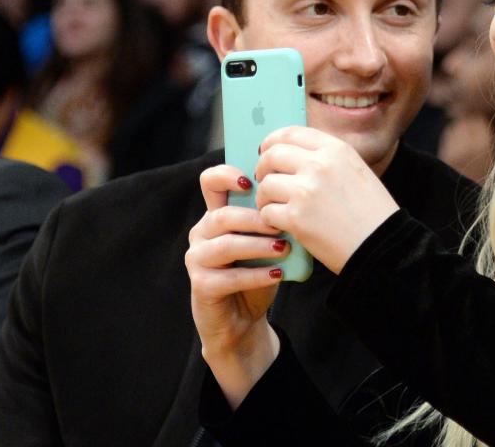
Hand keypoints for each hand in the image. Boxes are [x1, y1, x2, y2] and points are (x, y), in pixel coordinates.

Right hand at [185, 164, 284, 407]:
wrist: (244, 319)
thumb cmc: (259, 273)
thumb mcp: (268, 243)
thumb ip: (273, 222)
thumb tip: (296, 203)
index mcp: (217, 214)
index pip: (211, 182)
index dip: (227, 175)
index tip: (252, 181)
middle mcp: (202, 232)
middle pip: (223, 215)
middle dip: (256, 218)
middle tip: (283, 224)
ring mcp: (198, 259)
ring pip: (226, 244)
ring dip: (258, 246)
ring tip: (284, 249)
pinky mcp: (201, 285)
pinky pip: (228, 276)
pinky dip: (256, 275)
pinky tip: (278, 275)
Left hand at [256, 126, 399, 273]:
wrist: (382, 245)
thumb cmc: (372, 212)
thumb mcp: (356, 169)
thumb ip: (327, 158)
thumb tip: (291, 155)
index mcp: (336, 149)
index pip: (291, 133)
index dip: (272, 142)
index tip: (267, 152)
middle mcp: (319, 164)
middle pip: (272, 155)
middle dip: (263, 168)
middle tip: (265, 181)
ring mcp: (306, 190)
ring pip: (266, 184)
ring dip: (265, 197)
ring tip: (275, 207)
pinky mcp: (296, 218)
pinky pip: (267, 212)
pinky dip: (270, 220)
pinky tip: (281, 225)